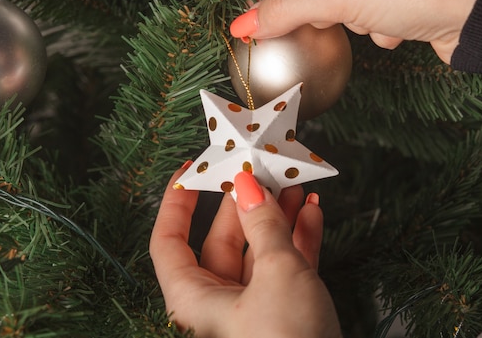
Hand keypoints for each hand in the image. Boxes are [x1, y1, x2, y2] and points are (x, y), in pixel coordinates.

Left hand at [149, 165, 341, 337]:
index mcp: (193, 300)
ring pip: (260, 251)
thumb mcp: (278, 274)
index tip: (191, 169)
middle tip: (263, 167)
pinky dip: (299, 241)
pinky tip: (312, 213)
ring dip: (279, 217)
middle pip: (224, 239)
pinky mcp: (283, 315)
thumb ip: (265, 225)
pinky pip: (285, 269)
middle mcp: (217, 305)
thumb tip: (248, 186)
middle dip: (247, 202)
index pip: (169, 241)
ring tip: (295, 183)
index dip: (177, 202)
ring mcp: (252, 309)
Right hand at [229, 0, 481, 63]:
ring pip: (338, 1)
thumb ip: (286, 9)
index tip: (255, 18)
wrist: (478, 15)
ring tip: (369, 20)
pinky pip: (365, 15)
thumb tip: (243, 24)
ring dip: (349, 19)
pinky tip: (395, 27)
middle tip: (308, 27)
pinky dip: (373, 27)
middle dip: (318, 8)